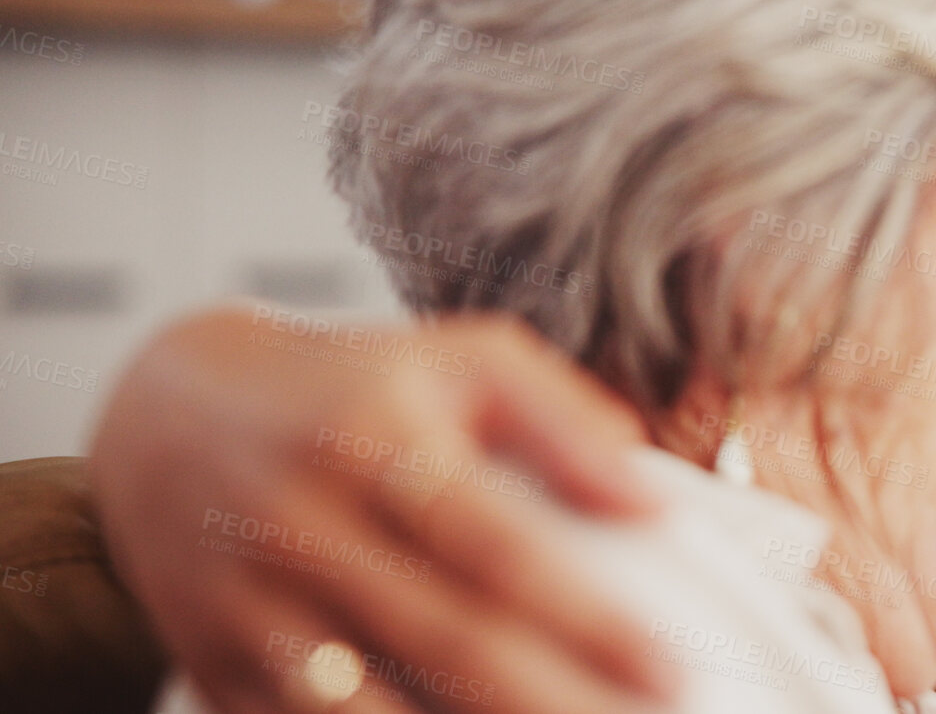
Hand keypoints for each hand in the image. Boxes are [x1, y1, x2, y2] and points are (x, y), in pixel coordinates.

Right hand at [90, 305, 676, 712]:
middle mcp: (302, 528)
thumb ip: (562, 418)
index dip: (584, 617)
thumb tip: (653, 497)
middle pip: (445, 641)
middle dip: (554, 701)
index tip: (667, 666)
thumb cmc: (354, 387)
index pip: (495, 547)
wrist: (165, 418)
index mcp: (373, 444)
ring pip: (367, 712)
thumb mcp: (460, 360)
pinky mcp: (214, 669)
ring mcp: (249, 610)